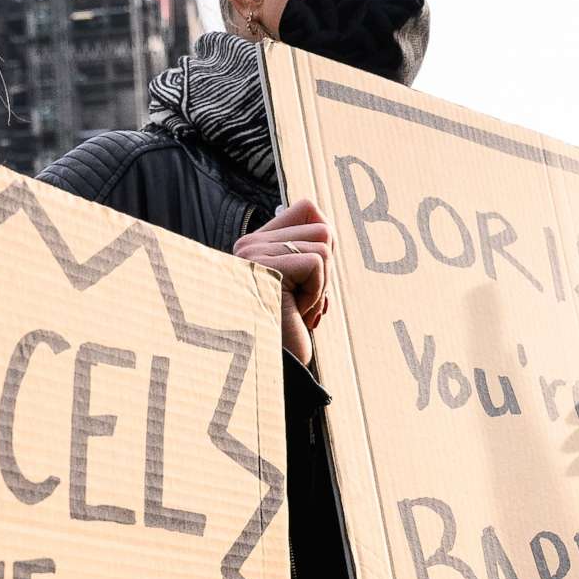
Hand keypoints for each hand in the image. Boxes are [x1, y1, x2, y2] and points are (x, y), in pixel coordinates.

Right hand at [233, 200, 332, 364]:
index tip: (310, 277)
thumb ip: (308, 258)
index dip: (323, 241)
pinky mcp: (267, 266)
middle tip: (301, 302)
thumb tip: (327, 229)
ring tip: (296, 309)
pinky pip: (317, 263)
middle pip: (323, 227)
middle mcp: (251, 245)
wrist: (262, 371)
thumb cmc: (283, 336)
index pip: (307, 207)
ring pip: (324, 244)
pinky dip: (315, 294)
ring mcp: (256, 254)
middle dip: (325, 273)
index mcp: (256, 246)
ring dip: (321, 286)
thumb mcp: (298, 291)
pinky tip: (294, 314)